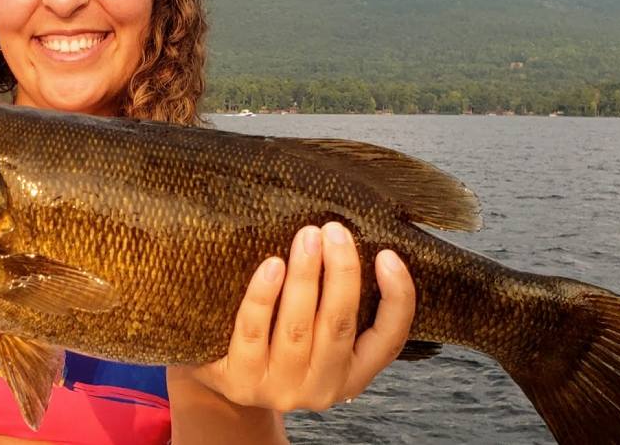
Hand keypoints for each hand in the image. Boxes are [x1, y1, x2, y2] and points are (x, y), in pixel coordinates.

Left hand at [184, 222, 414, 411]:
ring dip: (305, 277)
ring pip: (297, 328)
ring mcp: (281, 388)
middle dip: (341, 273)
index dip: (397, 299)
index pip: (389, 340)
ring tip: (307, 238)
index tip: (388, 255)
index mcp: (353, 374)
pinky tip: (271, 265)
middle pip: (339, 326)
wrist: (222, 382)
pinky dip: (264, 296)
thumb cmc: (277, 341)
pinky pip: (253, 332)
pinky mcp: (241, 382)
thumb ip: (334, 302)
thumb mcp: (316, 333)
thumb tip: (345, 239)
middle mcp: (322, 388)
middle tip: (334, 230)